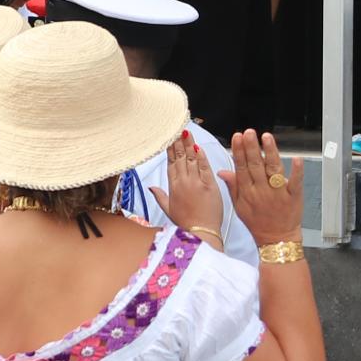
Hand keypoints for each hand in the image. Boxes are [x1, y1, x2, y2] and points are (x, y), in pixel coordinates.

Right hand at [161, 130, 225, 245]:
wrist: (201, 233)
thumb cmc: (187, 223)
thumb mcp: (169, 210)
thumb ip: (159, 196)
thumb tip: (150, 187)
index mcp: (173, 187)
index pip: (171, 162)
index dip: (171, 149)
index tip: (170, 137)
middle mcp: (184, 182)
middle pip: (180, 157)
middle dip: (179, 142)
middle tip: (177, 128)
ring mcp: (197, 182)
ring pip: (192, 159)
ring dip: (189, 144)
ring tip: (187, 132)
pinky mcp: (210, 185)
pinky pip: (205, 167)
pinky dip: (202, 156)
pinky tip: (198, 146)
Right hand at [224, 130, 304, 247]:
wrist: (276, 240)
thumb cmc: (257, 223)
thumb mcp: (239, 206)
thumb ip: (232, 187)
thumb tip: (222, 171)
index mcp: (247, 192)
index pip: (241, 168)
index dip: (239, 152)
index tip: (237, 137)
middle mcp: (261, 191)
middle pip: (255, 166)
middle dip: (251, 147)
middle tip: (249, 132)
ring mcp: (277, 193)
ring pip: (273, 170)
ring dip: (270, 152)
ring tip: (266, 137)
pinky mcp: (293, 197)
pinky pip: (295, 182)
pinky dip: (297, 171)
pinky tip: (296, 159)